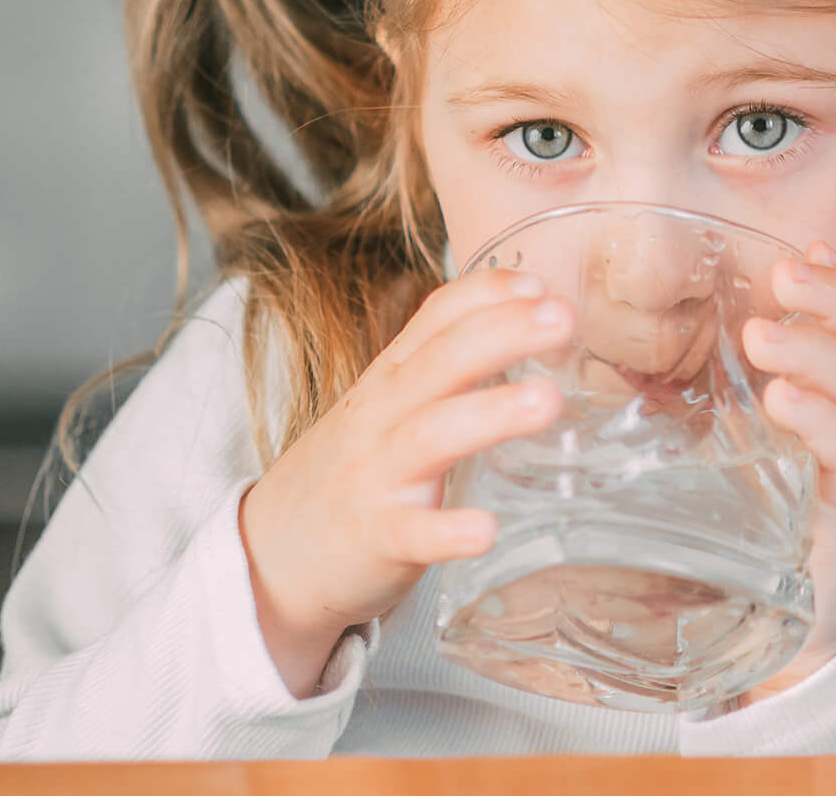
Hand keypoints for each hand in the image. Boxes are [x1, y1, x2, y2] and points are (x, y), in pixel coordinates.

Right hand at [239, 269, 576, 697]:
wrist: (270, 553)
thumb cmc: (353, 473)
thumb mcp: (390, 409)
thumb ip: (450, 376)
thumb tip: (537, 340)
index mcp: (392, 379)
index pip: (436, 318)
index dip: (487, 293)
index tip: (541, 283)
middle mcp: (381, 416)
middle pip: (442, 361)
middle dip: (504, 333)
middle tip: (564, 318)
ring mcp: (375, 477)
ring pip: (431, 434)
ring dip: (491, 413)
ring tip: (548, 401)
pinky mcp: (374, 539)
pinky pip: (412, 533)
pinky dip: (449, 531)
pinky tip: (487, 530)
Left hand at [737, 245, 835, 697]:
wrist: (781, 640)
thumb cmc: (751, 542)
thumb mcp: (725, 461)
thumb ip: (698, 412)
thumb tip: (613, 357)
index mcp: (833, 413)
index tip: (806, 250)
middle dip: (834, 300)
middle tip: (785, 275)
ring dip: (815, 352)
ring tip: (763, 336)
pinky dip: (817, 418)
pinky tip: (782, 402)